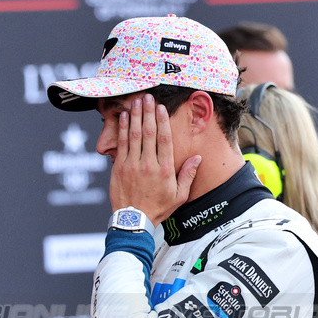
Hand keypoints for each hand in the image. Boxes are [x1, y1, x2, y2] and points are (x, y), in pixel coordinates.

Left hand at [109, 93, 200, 222]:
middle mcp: (148, 164)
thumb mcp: (179, 195)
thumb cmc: (157, 208)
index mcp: (164, 169)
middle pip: (149, 132)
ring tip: (137, 101)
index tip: (161, 108)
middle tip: (148, 97)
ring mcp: (132, 164)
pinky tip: (126, 117)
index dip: (163, 121)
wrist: (133, 220)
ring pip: (134, 135)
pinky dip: (124, 129)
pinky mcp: (119, 167)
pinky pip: (121, 144)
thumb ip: (188, 175)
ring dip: (136, 116)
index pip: (164, 139)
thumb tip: (198, 158)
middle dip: (148, 112)